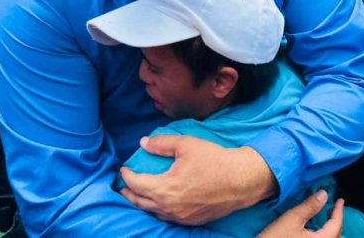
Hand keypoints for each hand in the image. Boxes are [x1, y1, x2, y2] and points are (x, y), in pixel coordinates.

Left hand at [119, 135, 276, 224]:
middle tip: (122, 187)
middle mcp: (169, 207)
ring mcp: (181, 216)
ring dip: (142, 203)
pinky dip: (158, 210)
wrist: (240, 180)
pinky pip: (168, 217)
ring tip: (138, 195)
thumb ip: (161, 143)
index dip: (127, 176)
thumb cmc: (214, 160)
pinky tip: (159, 203)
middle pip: (140, 202)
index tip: (124, 169)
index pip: (136, 184)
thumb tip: (143, 143)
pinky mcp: (192, 220)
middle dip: (129, 194)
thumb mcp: (186, 144)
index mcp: (165, 188)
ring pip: (153, 213)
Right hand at [258, 190, 343, 236]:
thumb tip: (324, 194)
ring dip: (331, 229)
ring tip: (326, 218)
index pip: (336, 225)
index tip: (340, 200)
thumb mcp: (292, 219)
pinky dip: (323, 235)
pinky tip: (316, 230)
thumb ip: (309, 207)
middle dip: (337, 221)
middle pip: (336, 235)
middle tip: (334, 208)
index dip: (339, 211)